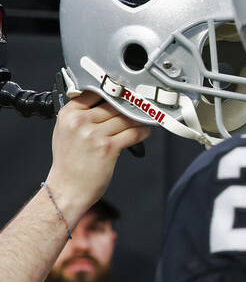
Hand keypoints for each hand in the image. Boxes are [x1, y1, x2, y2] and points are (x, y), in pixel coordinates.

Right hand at [44, 92, 150, 225]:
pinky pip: (132, 133)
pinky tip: (144, 132)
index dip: (113, 93)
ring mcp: (94, 134)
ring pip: (125, 118)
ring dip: (139, 120)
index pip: (94, 93)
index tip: (125, 94)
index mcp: (68, 115)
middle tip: (141, 107)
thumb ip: (80, 115)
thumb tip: (104, 102)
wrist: (67, 188)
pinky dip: (142, 132)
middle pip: (113, 105)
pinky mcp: (108, 147)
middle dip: (129, 107)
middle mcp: (80, 122)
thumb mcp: (65, 132)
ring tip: (144, 121)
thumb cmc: (68, 162)